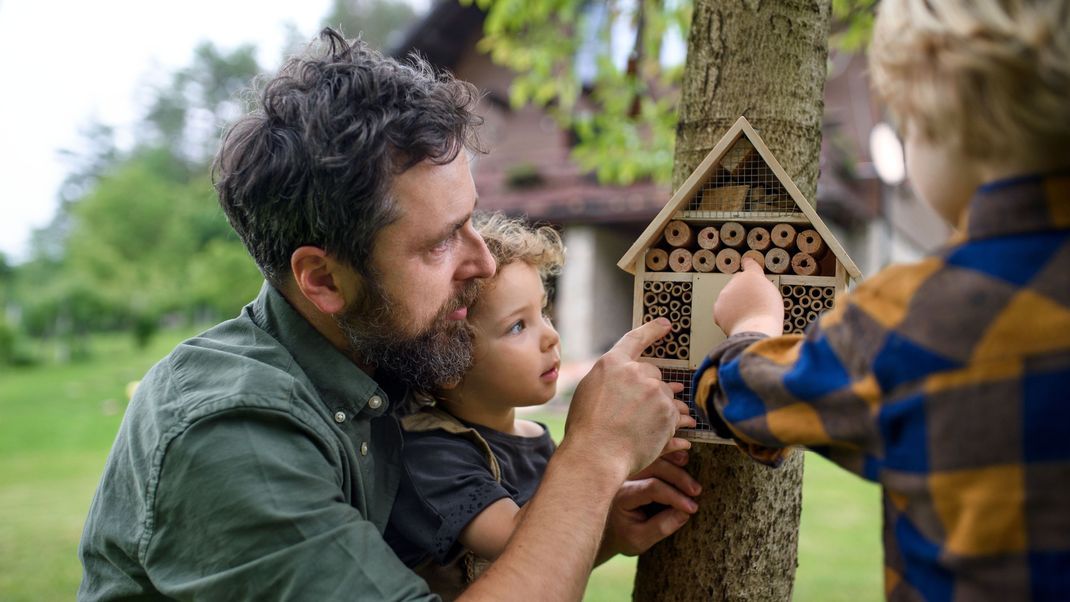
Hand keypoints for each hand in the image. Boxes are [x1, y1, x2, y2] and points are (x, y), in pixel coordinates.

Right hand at [564, 318, 695, 476]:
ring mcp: (654, 391)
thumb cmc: (586, 429)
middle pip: (653, 374)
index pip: (635, 339)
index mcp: (612, 363)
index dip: (652, 330)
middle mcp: (636, 372)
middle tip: (636, 412)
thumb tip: (625, 382)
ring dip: (658, 407)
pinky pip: (674, 414)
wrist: (597, 455)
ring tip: (642, 427)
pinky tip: (651, 435)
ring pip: (665, 395)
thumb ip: (610, 380)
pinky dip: (667, 423)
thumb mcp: (589, 393)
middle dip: (649, 389)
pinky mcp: (668, 411)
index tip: (665, 324)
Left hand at [599, 451, 701, 559]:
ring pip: (652, 457)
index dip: (674, 496)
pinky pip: (650, 454)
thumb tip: (685, 513)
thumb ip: (662, 527)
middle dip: (678, 477)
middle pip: (654, 468)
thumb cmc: (624, 535)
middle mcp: (623, 478)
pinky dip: (666, 451)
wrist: (608, 529)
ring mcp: (628, 469)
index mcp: (623, 496)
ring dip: (672, 458)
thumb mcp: (640, 540)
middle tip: (696, 491)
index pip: (652, 488)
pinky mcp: (633, 466)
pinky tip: (680, 452)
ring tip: (689, 463)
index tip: (692, 508)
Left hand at [714, 258, 783, 336]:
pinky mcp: (717, 307)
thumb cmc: (768, 314)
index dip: (748, 264)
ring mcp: (725, 294)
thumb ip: (761, 286)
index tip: (746, 261)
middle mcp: (736, 281)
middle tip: (752, 304)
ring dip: (735, 304)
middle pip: (738, 283)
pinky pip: (722, 310)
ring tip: (747, 315)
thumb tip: (756, 289)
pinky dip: (728, 315)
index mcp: (752, 275)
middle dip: (742, 291)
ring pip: (729, 297)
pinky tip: (738, 320)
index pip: (749, 264)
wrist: (755, 328)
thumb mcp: (772, 293)